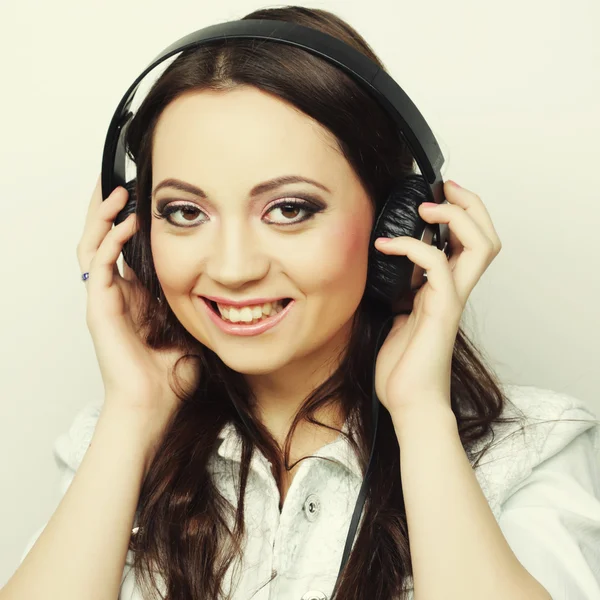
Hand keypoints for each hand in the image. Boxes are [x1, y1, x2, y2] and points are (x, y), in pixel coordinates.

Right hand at [76, 176, 199, 435]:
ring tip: (116, 191)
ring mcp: (106, 300)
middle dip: (107, 211)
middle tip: (119, 182)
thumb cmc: (171, 375)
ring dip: (102, 217)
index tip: (145, 199)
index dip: (129, 222)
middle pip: (103, 241)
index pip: (126, 250)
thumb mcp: (192, 328)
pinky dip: (110, 241)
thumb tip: (227, 286)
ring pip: (93, 246)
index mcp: (136, 297)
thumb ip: (198, 305)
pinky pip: (99, 266)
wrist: (154, 405)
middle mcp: (117, 294)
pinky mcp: (100, 309)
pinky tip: (126, 224)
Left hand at [373, 180, 501, 417]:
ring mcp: (451, 299)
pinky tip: (386, 245)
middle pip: (487, 237)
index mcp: (444, 291)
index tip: (436, 195)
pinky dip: (412, 246)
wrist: (408, 402)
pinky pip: (437, 264)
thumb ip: (398, 291)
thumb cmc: (401, 367)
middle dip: (470, 205)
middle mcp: (455, 291)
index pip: (469, 244)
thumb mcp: (394, 316)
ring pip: (480, 245)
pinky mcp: (441, 310)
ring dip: (455, 216)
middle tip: (445, 188)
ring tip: (425, 207)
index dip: (460, 214)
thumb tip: (382, 268)